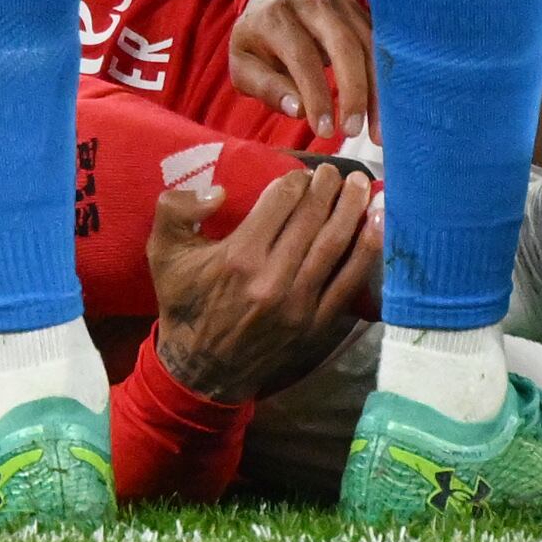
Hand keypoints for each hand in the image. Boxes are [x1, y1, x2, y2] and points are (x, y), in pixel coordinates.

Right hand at [147, 164, 379, 401]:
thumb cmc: (185, 304)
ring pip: (335, 243)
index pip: (280, 201)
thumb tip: (219, 191)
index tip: (301, 173)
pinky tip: (378, 223)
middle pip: (312, 217)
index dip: (295, 180)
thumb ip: (176, 210)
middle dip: (328, 187)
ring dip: (352, 208)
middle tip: (334, 171)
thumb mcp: (162, 253)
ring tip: (362, 185)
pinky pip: (349, 280)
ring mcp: (299, 302)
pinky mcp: (317, 323)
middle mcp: (272, 277)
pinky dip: (367, 249)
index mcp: (238, 256)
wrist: (202, 370)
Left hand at [231, 0, 376, 142]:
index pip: (302, 57)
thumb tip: (298, 110)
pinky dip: (386, 78)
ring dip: (377, 90)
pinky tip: (388, 109)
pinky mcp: (361, 11)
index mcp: (278, 17)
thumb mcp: (243, 64)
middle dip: (354, 91)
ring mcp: (342, 5)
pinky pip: (381, 45)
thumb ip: (266, 86)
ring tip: (377, 130)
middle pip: (343, 44)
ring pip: (369, 45)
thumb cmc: (259, 41)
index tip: (325, 131)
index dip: (316, 96)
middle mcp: (313, 4)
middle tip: (353, 131)